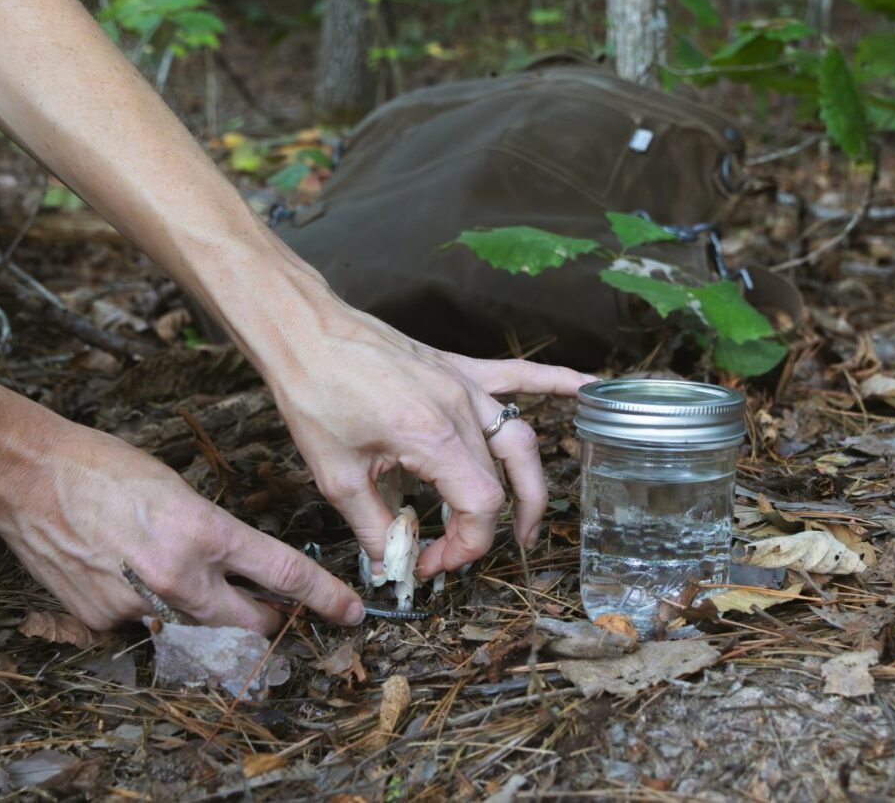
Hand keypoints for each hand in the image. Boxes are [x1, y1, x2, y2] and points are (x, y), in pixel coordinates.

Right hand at [0, 363, 364, 633]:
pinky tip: (124, 574)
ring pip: (197, 632)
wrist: (31, 477)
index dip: (324, 597)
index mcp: (206, 533)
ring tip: (176, 574)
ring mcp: (139, 605)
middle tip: (272, 611)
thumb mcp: (182, 491)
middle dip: (268, 622)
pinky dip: (147, 609)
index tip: (349, 612)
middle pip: (250, 625)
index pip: (284, 574)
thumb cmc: (107, 468)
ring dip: (205, 616)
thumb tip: (243, 566)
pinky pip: (145, 626)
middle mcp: (178, 577)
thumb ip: (217, 535)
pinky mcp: (103, 621)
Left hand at [257, 298, 591, 579]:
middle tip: (466, 554)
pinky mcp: (457, 368)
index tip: (429, 561)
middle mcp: (461, 409)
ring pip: (520, 439)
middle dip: (488, 527)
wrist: (304, 332)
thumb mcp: (337, 475)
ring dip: (532, 483)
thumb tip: (391, 561)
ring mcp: (464, 384)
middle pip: (503, 480)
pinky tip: (590, 388)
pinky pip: (519, 375)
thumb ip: (373, 525)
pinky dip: (557, 383)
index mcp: (433, 437)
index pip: (481, 505)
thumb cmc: (315, 393)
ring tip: (529, 520)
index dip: (464, 546)